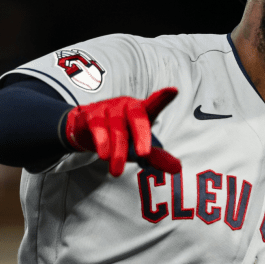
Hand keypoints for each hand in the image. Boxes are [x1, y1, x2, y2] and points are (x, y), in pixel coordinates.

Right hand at [64, 88, 180, 176]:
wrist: (86, 130)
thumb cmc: (120, 135)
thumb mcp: (138, 147)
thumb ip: (157, 157)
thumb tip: (178, 168)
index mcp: (142, 110)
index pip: (154, 104)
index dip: (163, 98)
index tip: (173, 91)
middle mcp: (127, 105)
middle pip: (138, 118)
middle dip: (142, 136)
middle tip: (144, 155)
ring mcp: (109, 108)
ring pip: (117, 129)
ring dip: (118, 151)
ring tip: (116, 172)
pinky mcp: (92, 115)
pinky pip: (98, 128)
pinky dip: (102, 142)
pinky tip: (104, 156)